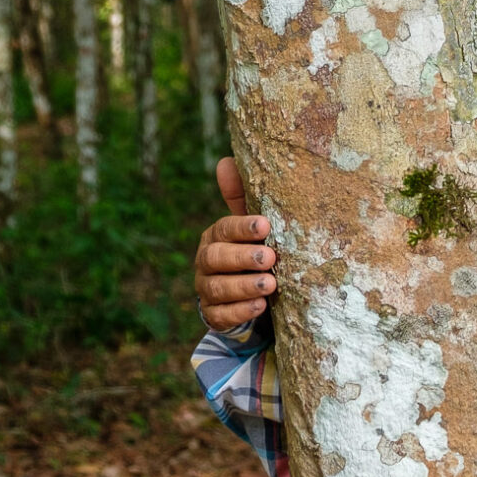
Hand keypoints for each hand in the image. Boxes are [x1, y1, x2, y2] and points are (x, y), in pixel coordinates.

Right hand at [195, 157, 278, 332]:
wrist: (248, 292)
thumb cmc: (254, 249)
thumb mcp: (252, 226)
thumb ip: (242, 198)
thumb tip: (225, 161)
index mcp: (215, 235)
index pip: (223, 228)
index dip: (242, 227)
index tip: (265, 226)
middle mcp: (206, 261)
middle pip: (216, 258)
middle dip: (242, 258)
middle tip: (270, 258)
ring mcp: (207, 289)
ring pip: (217, 288)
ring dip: (244, 286)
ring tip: (270, 285)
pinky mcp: (213, 315)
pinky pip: (221, 315)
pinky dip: (240, 311)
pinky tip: (260, 306)